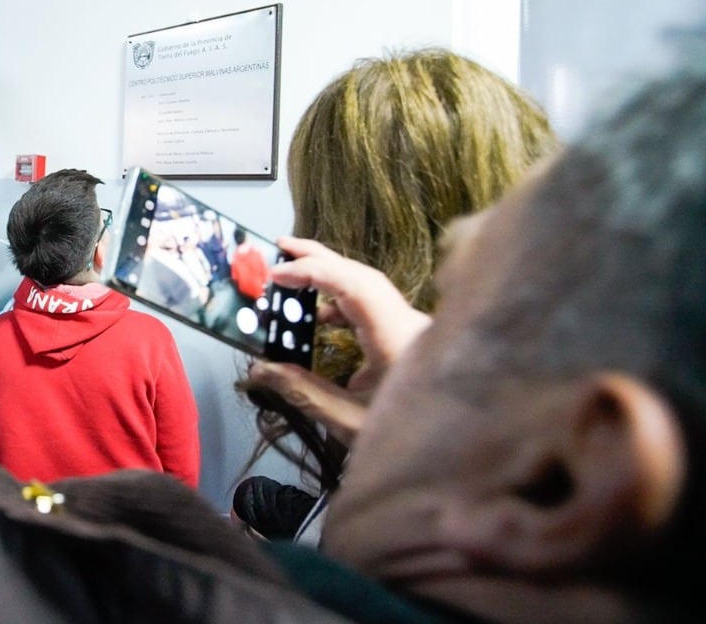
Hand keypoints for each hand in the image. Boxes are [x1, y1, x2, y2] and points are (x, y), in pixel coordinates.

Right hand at [244, 236, 431, 444]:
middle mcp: (410, 326)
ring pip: (370, 289)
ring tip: (294, 276)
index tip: (276, 274)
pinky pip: (376, 308)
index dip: (312, 273)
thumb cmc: (408, 446)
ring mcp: (414, 331)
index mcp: (398, 339)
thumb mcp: (347, 421)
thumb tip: (259, 369)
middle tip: (280, 248)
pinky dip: (345, 303)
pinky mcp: (411, 341)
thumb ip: (301, 391)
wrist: (455, 465)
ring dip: (332, 279)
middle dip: (320, 259)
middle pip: (363, 277)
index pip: (353, 286)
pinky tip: (321, 319)